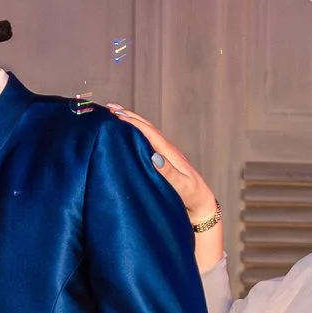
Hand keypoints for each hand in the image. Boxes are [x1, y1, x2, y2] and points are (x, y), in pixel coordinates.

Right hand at [106, 106, 216, 225]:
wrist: (201, 205)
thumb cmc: (192, 197)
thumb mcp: (182, 186)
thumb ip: (169, 173)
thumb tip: (154, 157)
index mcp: (170, 153)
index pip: (149, 132)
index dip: (133, 122)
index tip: (116, 115)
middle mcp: (167, 150)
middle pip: (147, 128)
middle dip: (129, 116)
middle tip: (110, 107)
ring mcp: (165, 154)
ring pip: (147, 133)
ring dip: (132, 122)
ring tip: (115, 115)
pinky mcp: (163, 161)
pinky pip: (147, 142)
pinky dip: (136, 134)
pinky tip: (127, 134)